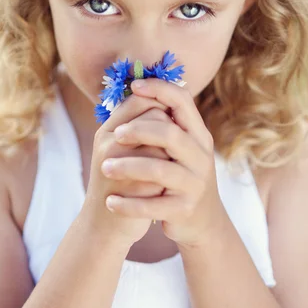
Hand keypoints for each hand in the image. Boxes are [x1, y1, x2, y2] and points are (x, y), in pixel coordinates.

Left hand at [100, 78, 224, 248]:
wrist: (202, 221)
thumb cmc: (180, 177)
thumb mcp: (180, 149)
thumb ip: (164, 123)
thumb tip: (134, 91)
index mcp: (198, 136)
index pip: (183, 102)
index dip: (159, 89)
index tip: (135, 86)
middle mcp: (201, 157)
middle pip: (171, 134)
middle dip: (139, 131)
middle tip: (114, 135)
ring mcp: (195, 184)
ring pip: (160, 170)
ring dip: (128, 167)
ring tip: (105, 168)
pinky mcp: (185, 209)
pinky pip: (154, 206)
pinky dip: (129, 204)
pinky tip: (110, 202)